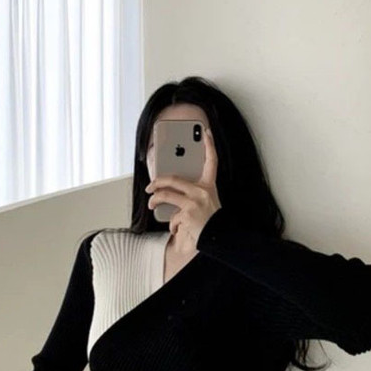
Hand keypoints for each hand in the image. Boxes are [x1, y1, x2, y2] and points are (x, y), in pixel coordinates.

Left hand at [145, 125, 221, 242]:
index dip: (210, 145)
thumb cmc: (211, 221)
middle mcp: (202, 191)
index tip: (207, 132)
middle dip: (157, 182)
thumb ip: (193, 194)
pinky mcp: (188, 213)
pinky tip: (177, 229)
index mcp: (209, 186)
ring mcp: (194, 202)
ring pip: (165, 196)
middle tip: (150, 186)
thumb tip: (171, 192)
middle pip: (173, 179)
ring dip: (154, 200)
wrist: (219, 237)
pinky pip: (172, 216)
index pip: (212, 161)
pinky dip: (172, 225)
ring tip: (152, 204)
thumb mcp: (207, 203)